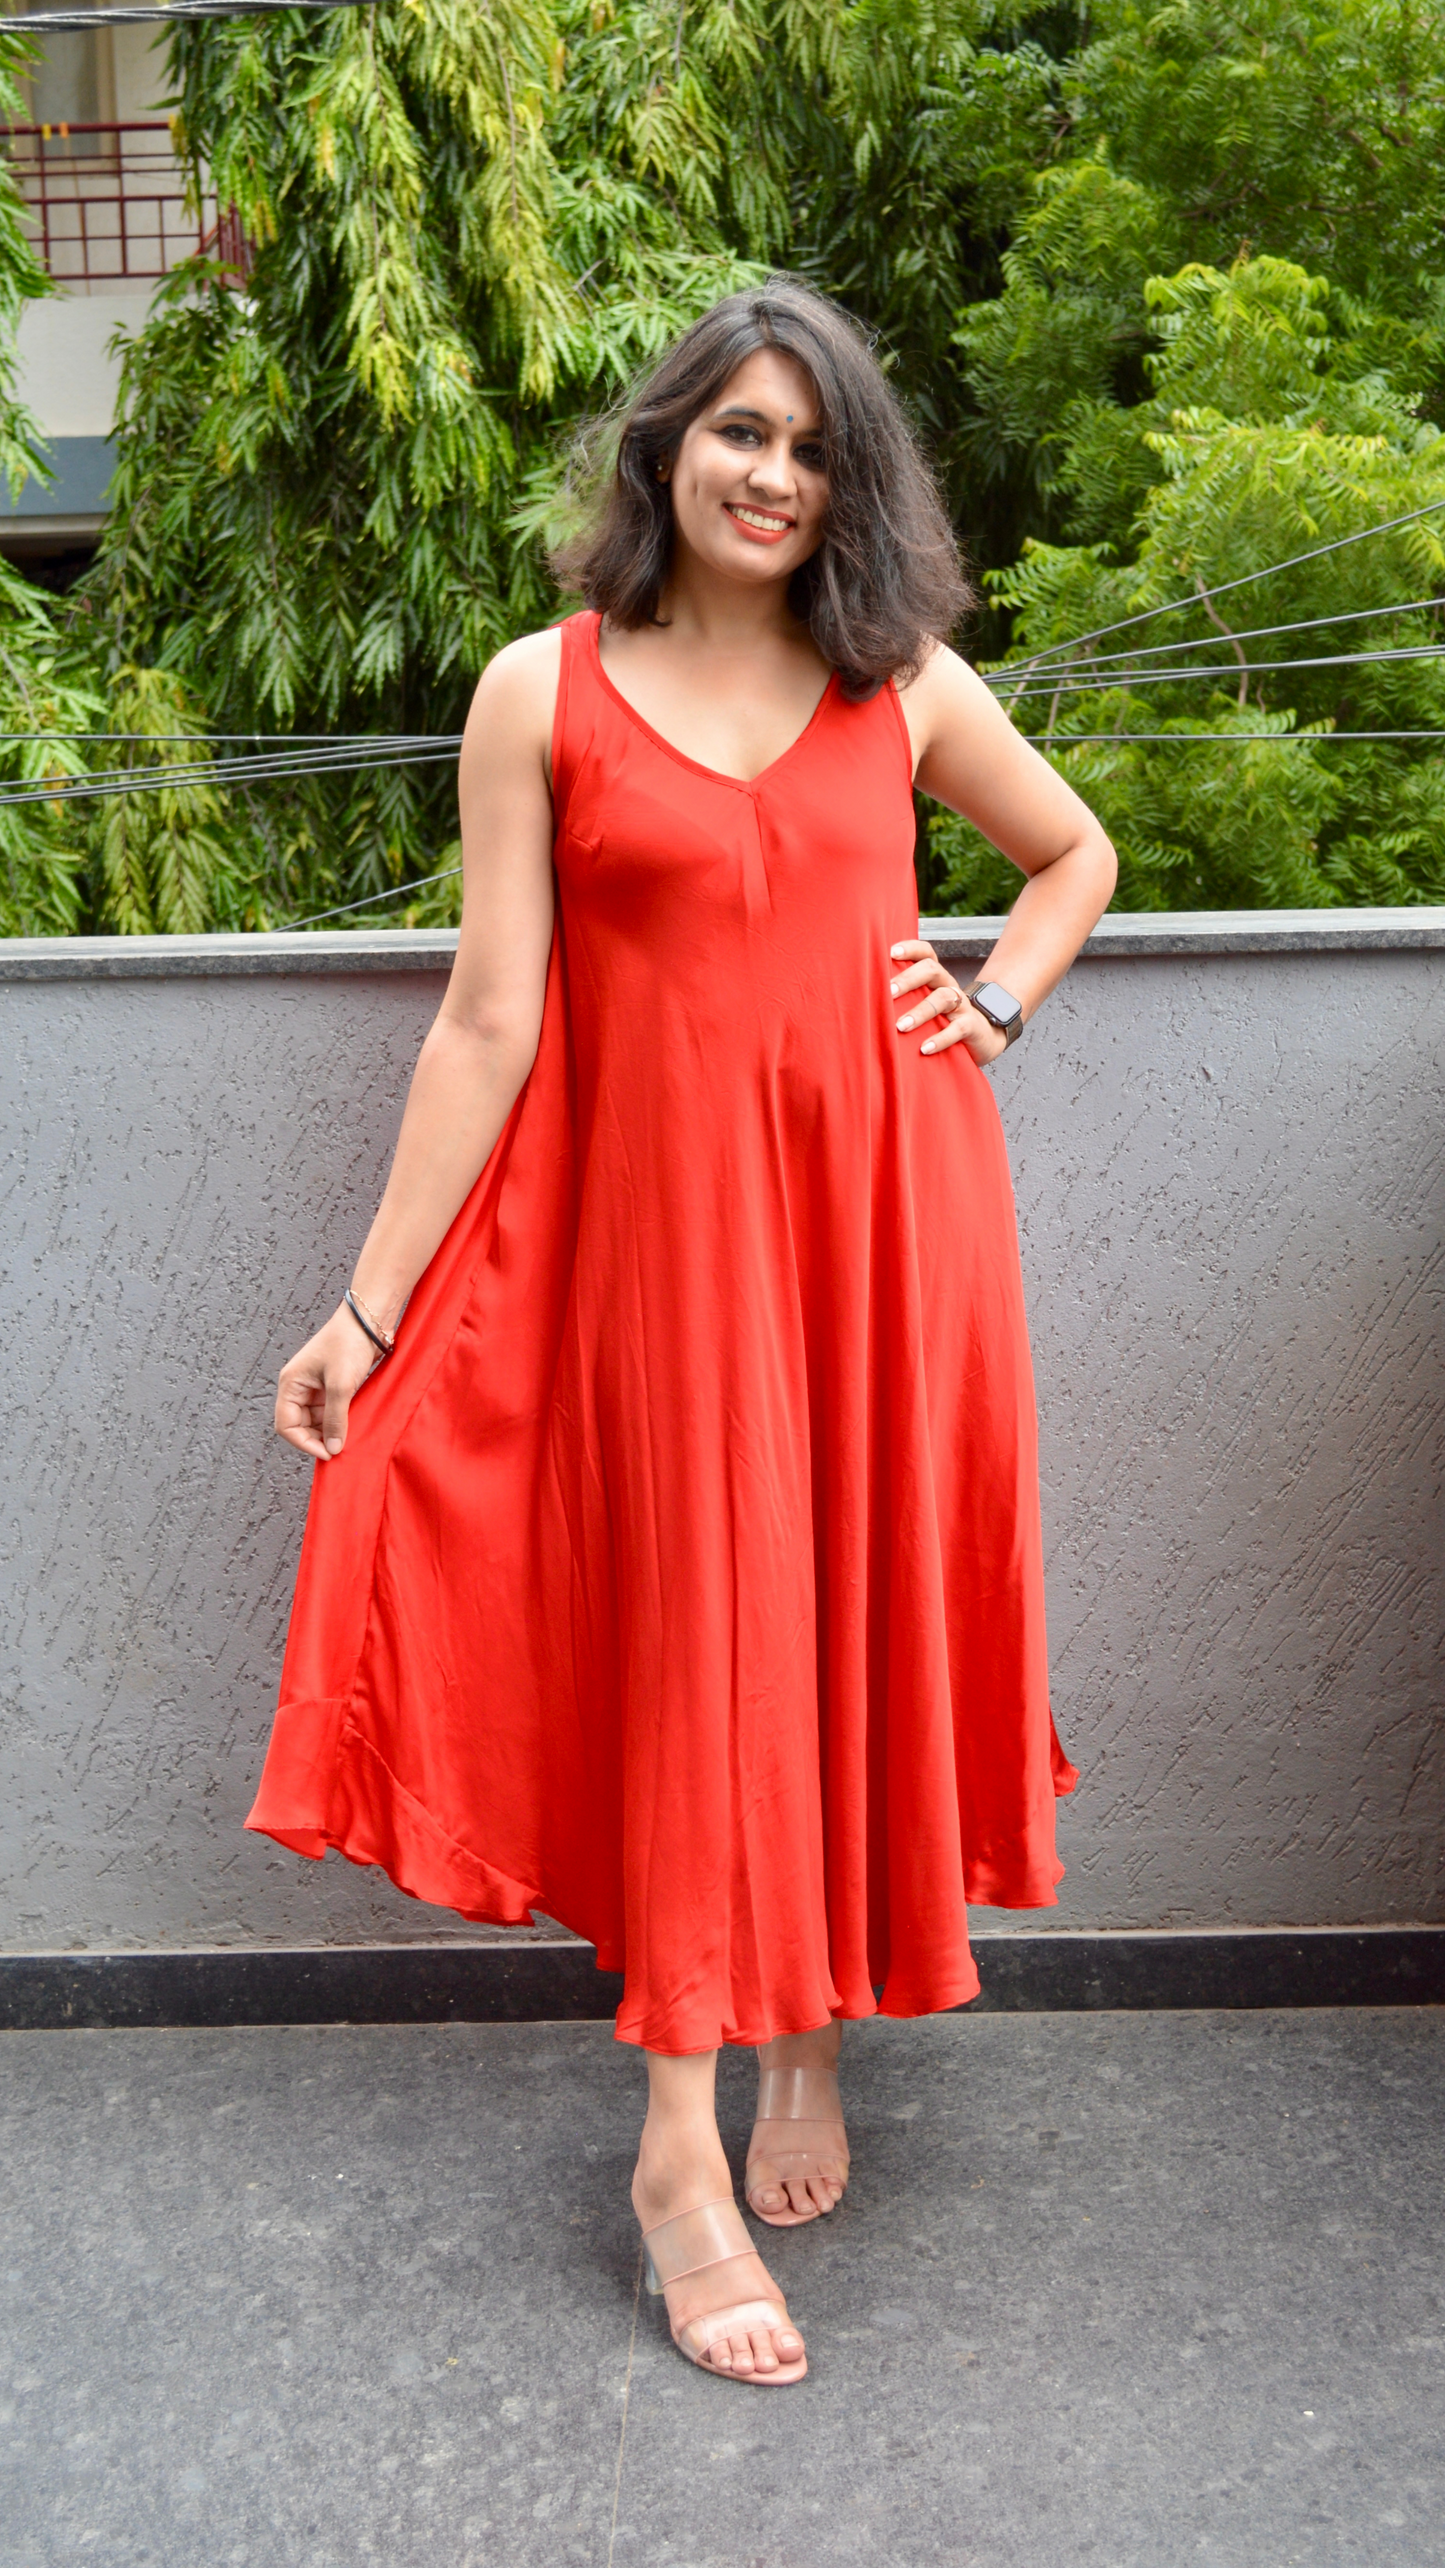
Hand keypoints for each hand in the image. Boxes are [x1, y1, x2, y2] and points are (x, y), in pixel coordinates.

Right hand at [275, 1304, 379, 1462]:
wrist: (368, 1321)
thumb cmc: (348, 1344)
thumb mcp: (341, 1384)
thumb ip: (335, 1419)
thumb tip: (332, 1448)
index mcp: (291, 1383)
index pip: (286, 1425)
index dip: (303, 1443)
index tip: (327, 1454)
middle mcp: (299, 1387)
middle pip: (300, 1426)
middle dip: (318, 1439)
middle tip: (339, 1449)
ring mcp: (316, 1388)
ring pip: (317, 1421)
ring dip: (330, 1431)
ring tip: (348, 1437)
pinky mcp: (332, 1387)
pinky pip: (330, 1412)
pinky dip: (340, 1421)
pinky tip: (352, 1425)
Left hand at [888, 940, 1007, 1064]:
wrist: (981, 1037)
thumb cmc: (942, 1019)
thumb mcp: (923, 1004)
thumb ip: (903, 999)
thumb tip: (866, 998)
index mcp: (935, 977)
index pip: (926, 953)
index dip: (910, 949)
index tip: (891, 953)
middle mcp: (948, 985)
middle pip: (931, 970)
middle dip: (908, 979)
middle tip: (888, 992)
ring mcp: (961, 1005)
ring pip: (942, 998)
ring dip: (919, 1012)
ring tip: (901, 1026)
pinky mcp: (970, 1026)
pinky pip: (956, 1029)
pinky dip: (939, 1039)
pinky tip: (924, 1048)